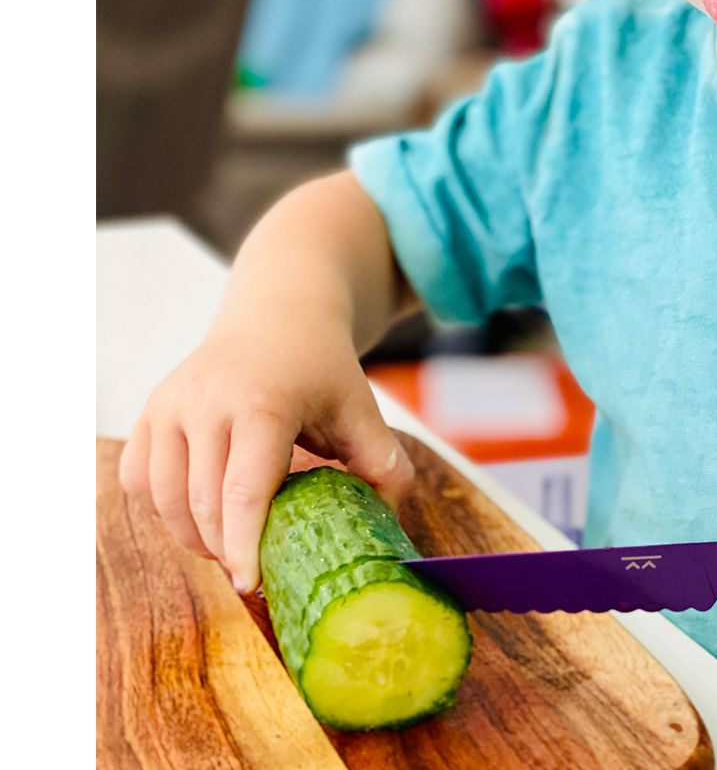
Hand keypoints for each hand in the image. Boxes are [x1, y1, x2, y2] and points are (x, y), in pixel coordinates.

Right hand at [119, 319, 413, 593]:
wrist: (278, 316)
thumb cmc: (321, 368)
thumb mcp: (359, 409)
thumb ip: (383, 463)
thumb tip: (391, 522)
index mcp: (263, 403)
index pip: (242, 490)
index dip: (243, 545)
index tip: (251, 585)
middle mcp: (207, 401)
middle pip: (203, 503)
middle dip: (224, 549)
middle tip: (251, 570)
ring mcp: (171, 405)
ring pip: (165, 498)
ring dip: (192, 536)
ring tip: (228, 545)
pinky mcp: (151, 410)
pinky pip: (139, 479)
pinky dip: (162, 509)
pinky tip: (197, 514)